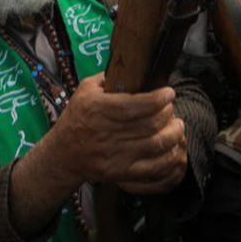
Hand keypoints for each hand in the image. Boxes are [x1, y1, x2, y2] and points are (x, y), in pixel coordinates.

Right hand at [49, 75, 186, 194]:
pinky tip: (174, 149)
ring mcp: (113, 156)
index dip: (156, 100)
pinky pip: (152, 169)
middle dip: (167, 115)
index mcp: (96, 109)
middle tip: (171, 108)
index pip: (132, 106)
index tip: (169, 93)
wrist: (64, 154)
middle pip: (148, 125)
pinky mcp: (120, 173)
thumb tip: (135, 68)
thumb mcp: (85, 90)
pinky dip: (168, 159)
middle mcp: (105, 133)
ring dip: (172, 135)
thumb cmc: (77, 118)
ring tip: (177, 126)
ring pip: (154, 146)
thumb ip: (109, 78)